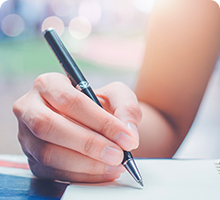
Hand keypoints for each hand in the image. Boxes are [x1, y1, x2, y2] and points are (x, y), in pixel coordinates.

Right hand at [13, 72, 141, 182]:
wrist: (92, 121)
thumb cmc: (102, 104)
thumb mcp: (118, 95)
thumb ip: (127, 108)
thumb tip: (128, 135)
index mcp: (49, 84)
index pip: (70, 101)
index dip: (99, 121)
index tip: (126, 138)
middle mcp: (31, 108)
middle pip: (49, 126)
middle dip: (88, 144)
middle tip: (118, 155)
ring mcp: (27, 135)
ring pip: (49, 153)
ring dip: (85, 164)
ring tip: (115, 164)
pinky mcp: (33, 157)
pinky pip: (52, 171)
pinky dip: (81, 175)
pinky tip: (103, 171)